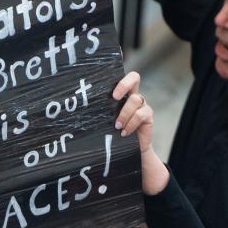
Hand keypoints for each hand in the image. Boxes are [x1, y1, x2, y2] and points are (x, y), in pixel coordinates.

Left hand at [111, 71, 167, 194]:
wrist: (131, 150)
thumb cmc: (114, 134)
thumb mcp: (106, 121)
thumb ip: (102, 113)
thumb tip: (79, 111)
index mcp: (122, 94)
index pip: (123, 77)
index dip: (119, 78)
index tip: (110, 91)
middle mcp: (133, 96)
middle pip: (134, 77)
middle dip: (124, 84)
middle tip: (114, 97)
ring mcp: (142, 105)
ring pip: (135, 99)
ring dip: (124, 113)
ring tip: (117, 126)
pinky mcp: (148, 115)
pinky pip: (141, 114)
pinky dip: (131, 123)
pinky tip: (124, 133)